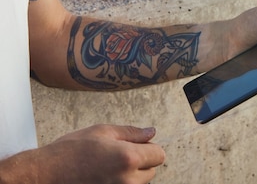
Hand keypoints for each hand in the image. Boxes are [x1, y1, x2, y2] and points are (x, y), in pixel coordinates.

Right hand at [0, 125, 165, 183]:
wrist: (43, 176)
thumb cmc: (70, 151)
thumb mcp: (101, 132)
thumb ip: (131, 133)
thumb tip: (151, 132)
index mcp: (128, 158)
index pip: (159, 155)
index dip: (149, 148)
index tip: (135, 146)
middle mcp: (127, 180)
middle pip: (151, 171)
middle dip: (140, 162)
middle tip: (117, 156)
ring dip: (130, 176)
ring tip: (106, 168)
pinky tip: (102, 178)